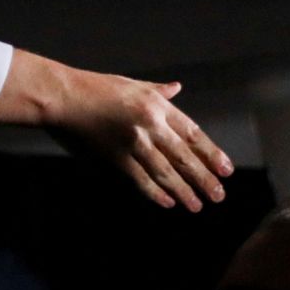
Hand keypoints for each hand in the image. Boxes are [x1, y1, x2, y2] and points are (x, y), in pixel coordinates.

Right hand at [0, 50, 233, 211]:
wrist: (64, 98)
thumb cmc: (96, 87)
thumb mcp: (132, 83)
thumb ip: (158, 90)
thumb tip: (176, 88)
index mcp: (157, 105)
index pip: (192, 133)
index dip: (211, 153)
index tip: (225, 169)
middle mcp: (150, 124)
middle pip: (183, 156)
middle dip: (204, 178)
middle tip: (218, 195)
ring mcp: (133, 143)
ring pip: (165, 172)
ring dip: (184, 191)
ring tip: (197, 205)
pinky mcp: (115, 157)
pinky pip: (140, 179)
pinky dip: (155, 193)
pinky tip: (168, 202)